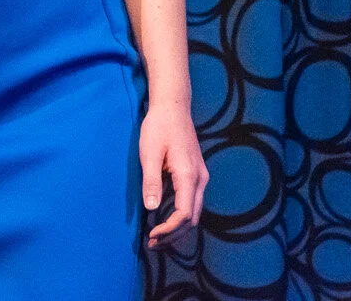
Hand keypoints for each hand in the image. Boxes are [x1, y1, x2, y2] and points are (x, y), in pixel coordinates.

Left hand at [138, 100, 206, 248]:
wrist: (173, 107)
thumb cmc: (159, 127)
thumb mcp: (149, 153)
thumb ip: (151, 181)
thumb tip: (152, 209)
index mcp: (189, 175)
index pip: (184, 214)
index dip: (169, 229)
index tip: (152, 236)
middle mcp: (200, 180)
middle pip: (192, 218)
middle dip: (174, 235)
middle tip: (153, 244)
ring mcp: (200, 177)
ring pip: (194, 212)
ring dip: (177, 227)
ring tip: (157, 236)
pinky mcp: (195, 174)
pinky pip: (191, 202)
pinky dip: (180, 215)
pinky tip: (165, 218)